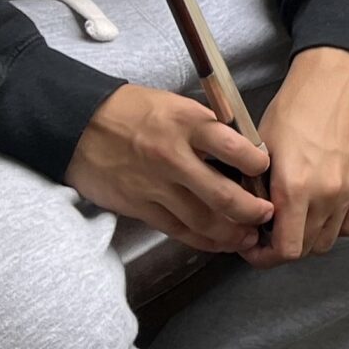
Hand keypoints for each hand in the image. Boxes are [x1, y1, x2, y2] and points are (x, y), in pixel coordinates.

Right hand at [67, 84, 273, 253]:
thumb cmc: (134, 111)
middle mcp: (174, 157)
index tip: (268, 171)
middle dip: (252, 211)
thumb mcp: (177, 106)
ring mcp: (156, 186)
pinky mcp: (140, 207)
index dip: (257, 164)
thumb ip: (208, 128)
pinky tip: (219, 242)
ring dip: (232, 233)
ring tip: (249, 236)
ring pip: (203, 220)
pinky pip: (179, 230)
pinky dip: (203, 240)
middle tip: (268, 214)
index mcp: (188, 125)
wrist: (81, 125)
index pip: (234, 148)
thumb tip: (243, 150)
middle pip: (223, 194)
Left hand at [243, 47, 348, 267]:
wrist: (335, 80)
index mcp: (294, 187)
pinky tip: (323, 211)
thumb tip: (253, 217)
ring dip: (310, 237)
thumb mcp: (261, 147)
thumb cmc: (293, 108)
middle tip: (271, 232)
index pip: (285, 250)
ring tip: (297, 220)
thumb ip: (259, 188)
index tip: (254, 247)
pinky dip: (336, 226)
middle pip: (306, 249)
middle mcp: (326, 195)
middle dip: (284, 247)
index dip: (265, 257)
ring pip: (329, 241)